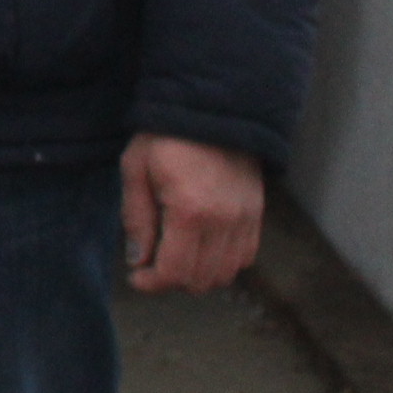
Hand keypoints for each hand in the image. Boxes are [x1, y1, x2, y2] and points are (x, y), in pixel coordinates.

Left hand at [121, 133, 264, 292]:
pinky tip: (201, 246)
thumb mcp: (136, 170)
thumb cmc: (166, 135)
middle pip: (201, 280)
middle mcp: (224, 221)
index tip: (137, 278)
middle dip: (172, 280)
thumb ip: (137, 219)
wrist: (212, 109)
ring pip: (225, 273)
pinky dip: (222, 262)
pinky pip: (244, 257)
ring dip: (198, 274)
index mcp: (190, 210)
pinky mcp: (257, 214)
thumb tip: (138, 260)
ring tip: (175, 255)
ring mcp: (245, 219)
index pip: (175, 272)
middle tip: (152, 264)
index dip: (152, 283)